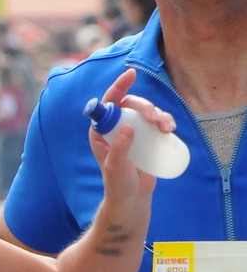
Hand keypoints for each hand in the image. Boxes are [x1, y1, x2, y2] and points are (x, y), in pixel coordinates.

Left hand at [87, 68, 169, 205]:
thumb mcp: (116, 167)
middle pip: (131, 105)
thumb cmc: (117, 183)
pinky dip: (165, 122)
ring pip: (146, 113)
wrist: (132, 197)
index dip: (118, 86)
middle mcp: (115, 128)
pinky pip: (156, 123)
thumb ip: (119, 148)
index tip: (131, 74)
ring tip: (166, 128)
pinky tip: (170, 129)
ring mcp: (132, 132)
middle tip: (156, 118)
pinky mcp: (146, 139)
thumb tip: (127, 127)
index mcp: (100, 131)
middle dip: (145, 106)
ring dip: (159, 114)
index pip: (107, 104)